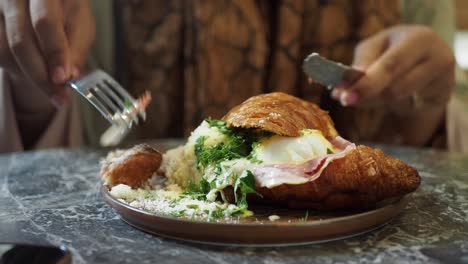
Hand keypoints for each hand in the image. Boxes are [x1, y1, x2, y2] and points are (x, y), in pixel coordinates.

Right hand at [0, 0, 94, 104]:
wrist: (41, 4)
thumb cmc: (65, 11)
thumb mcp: (81, 24)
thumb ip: (77, 46)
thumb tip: (70, 74)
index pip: (45, 22)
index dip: (54, 53)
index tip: (62, 78)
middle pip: (21, 40)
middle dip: (41, 75)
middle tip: (58, 96)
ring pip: (6, 50)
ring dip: (30, 75)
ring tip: (52, 87)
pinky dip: (18, 69)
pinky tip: (34, 71)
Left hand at [331, 25, 454, 112]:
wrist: (426, 56)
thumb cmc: (394, 49)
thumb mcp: (375, 48)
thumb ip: (361, 64)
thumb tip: (342, 89)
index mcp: (419, 39)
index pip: (390, 65)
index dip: (365, 84)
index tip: (343, 96)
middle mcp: (437, 57)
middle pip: (396, 87)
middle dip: (366, 95)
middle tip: (344, 100)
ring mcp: (443, 79)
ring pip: (399, 100)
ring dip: (375, 100)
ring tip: (365, 94)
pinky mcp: (443, 96)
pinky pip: (408, 108)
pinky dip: (392, 104)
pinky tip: (391, 96)